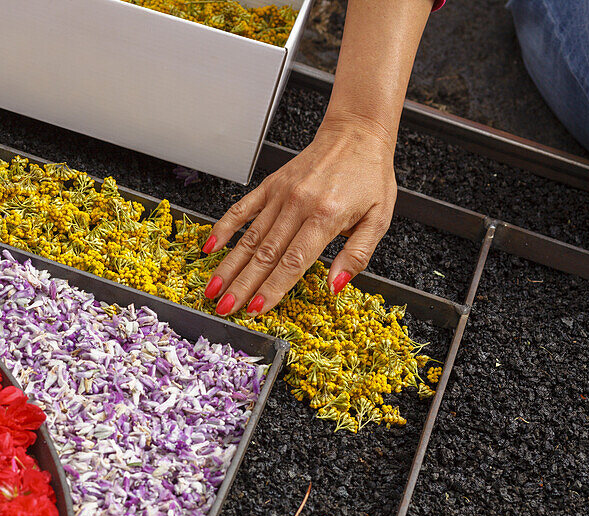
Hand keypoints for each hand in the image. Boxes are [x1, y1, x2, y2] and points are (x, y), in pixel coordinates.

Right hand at [201, 112, 397, 315]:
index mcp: (326, 216)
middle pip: (265, 255)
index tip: (256, 309)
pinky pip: (242, 209)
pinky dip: (223, 229)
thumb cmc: (369, 176)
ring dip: (229, 267)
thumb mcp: (378, 219)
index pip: (293, 261)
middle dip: (243, 286)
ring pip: (249, 238)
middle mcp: (299, 204)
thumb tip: (335, 286)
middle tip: (225, 308)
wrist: (357, 133)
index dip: (272, 288)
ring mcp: (281, 194)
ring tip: (213, 289)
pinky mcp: (270, 185)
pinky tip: (210, 248)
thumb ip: (357, 255)